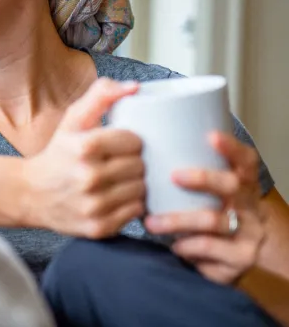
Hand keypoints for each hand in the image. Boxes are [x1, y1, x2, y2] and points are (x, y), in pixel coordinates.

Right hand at [22, 78, 145, 238]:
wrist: (30, 193)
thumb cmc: (58, 153)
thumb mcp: (73, 119)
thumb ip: (101, 95)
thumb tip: (135, 87)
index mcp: (84, 146)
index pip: (135, 141)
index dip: (131, 141)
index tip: (121, 144)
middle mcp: (89, 177)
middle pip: (140, 166)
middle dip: (133, 162)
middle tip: (120, 162)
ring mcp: (95, 205)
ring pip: (141, 190)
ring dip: (135, 184)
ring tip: (119, 179)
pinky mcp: (99, 227)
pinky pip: (135, 212)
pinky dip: (130, 204)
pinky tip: (116, 197)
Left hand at [144, 131, 265, 284]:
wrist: (242, 252)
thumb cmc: (214, 210)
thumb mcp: (213, 191)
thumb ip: (193, 171)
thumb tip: (145, 147)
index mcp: (244, 183)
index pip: (245, 159)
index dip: (231, 147)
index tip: (210, 136)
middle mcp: (250, 206)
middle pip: (231, 186)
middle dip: (203, 178)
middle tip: (173, 175)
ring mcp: (248, 234)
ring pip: (214, 221)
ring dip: (178, 221)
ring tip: (151, 223)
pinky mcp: (239, 260)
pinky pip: (210, 251)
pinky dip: (187, 247)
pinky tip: (174, 245)